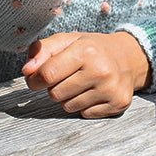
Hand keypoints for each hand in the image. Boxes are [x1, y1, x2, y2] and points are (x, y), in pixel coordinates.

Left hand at [22, 31, 150, 117]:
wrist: (128, 58)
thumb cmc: (91, 49)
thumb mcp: (66, 41)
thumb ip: (42, 51)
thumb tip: (27, 71)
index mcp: (85, 50)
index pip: (47, 75)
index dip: (34, 80)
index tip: (35, 79)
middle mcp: (101, 70)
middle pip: (55, 94)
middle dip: (55, 87)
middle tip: (67, 77)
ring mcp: (111, 89)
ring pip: (68, 107)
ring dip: (68, 98)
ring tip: (81, 84)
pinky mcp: (119, 104)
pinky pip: (85, 114)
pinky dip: (84, 106)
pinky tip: (93, 92)